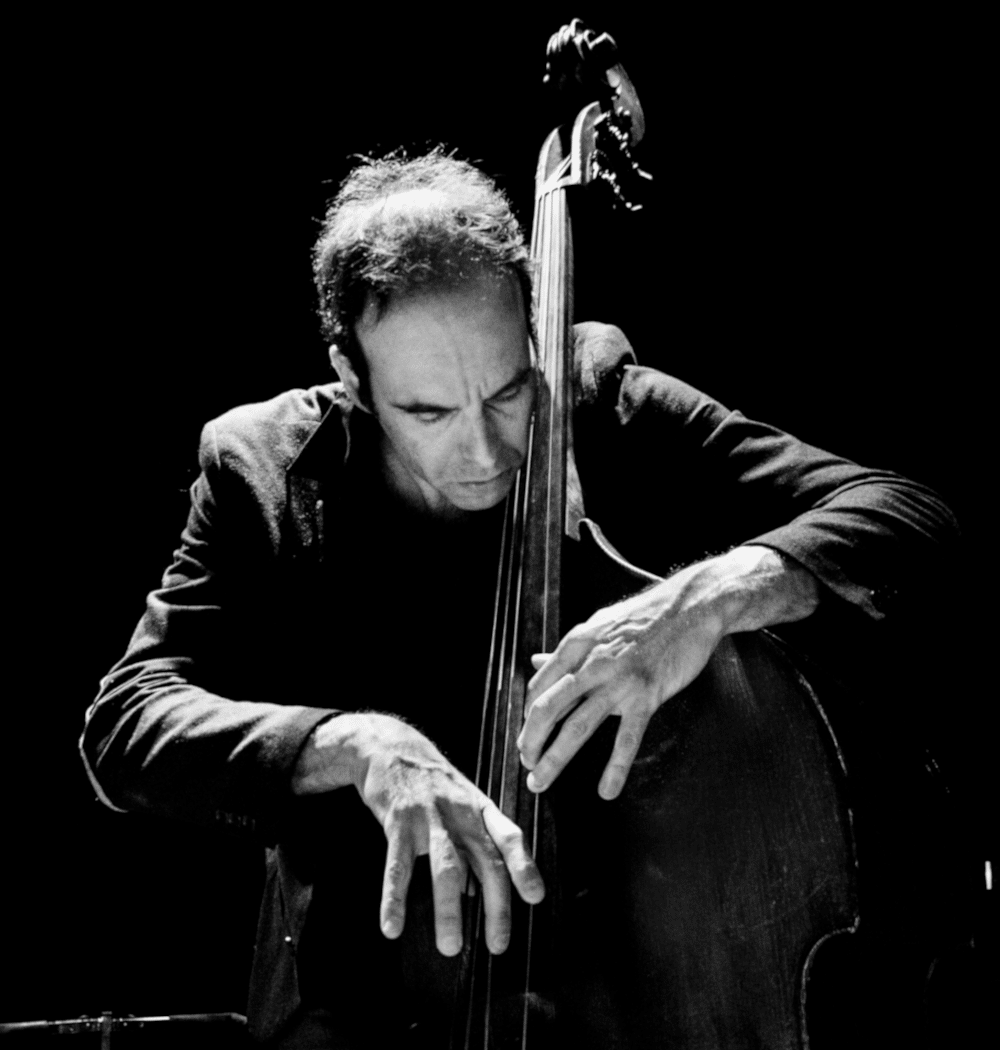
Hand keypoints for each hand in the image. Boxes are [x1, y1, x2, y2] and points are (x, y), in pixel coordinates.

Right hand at [294, 713, 544, 956]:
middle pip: (484, 861)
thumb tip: (482, 894)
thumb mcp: (462, 802)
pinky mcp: (397, 821)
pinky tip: (392, 927)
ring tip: (451, 946)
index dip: (524, 865)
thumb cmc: (433, 784)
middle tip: (498, 945)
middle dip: (495, 904)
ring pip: (446, 866)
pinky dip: (394, 898)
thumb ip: (474, 842)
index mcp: (480, 808)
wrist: (390, 746)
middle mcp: (460, 812)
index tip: (536, 897)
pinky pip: (397, 865)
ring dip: (450, 908)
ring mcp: (429, 816)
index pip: (509, 836)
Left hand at [517, 577, 724, 800]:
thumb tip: (536, 661)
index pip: (539, 687)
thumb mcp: (598, 627)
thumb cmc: (644, 618)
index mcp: (577, 644)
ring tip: (540, 782)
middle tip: (526, 763)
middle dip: (530, 741)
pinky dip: (614, 768)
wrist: (690, 606)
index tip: (527, 737)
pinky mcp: (647, 694)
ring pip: (578, 726)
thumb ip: (567, 650)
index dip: (528, 717)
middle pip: (548, 708)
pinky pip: (627, 738)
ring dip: (554, 759)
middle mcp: (592, 662)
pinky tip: (606, 791)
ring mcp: (619, 680)